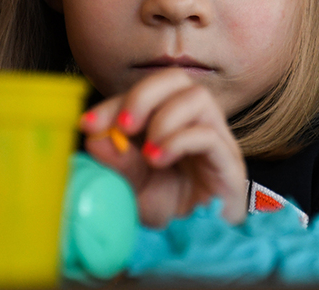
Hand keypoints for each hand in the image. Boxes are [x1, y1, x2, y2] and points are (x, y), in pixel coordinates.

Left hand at [79, 68, 246, 227]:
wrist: (204, 240)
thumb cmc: (173, 207)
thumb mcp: (135, 187)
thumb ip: (118, 164)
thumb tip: (95, 137)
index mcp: (170, 118)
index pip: (145, 91)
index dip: (114, 102)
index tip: (89, 124)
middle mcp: (195, 120)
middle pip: (175, 79)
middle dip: (143, 95)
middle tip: (123, 126)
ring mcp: (216, 137)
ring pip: (197, 97)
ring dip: (164, 118)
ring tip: (148, 153)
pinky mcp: (229, 161)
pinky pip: (208, 134)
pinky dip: (178, 142)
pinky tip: (160, 160)